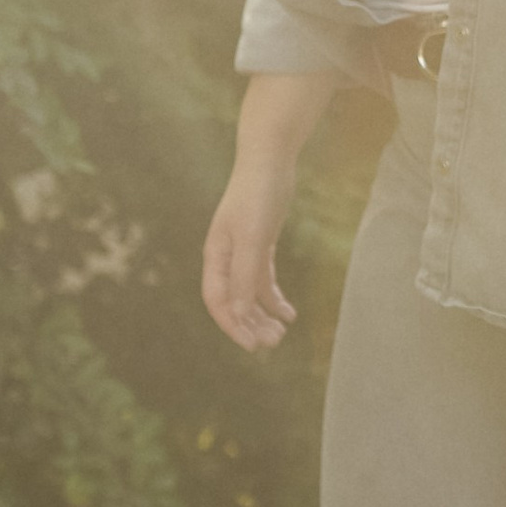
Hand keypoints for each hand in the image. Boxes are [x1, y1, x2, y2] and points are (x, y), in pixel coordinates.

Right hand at [202, 164, 298, 352]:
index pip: (218, 301)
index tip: (252, 345)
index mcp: (216, 257)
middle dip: (250, 324)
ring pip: (250, 294)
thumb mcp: (252, 240)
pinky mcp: (261, 244)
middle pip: (234, 301)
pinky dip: (274, 298)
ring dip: (263, 315)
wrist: (269, 161)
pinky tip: (289, 313)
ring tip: (281, 332)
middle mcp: (226, 257)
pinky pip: (264, 280)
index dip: (232, 326)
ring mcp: (243, 251)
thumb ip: (245, 277)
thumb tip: (239, 314)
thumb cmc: (257, 197)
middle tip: (273, 342)